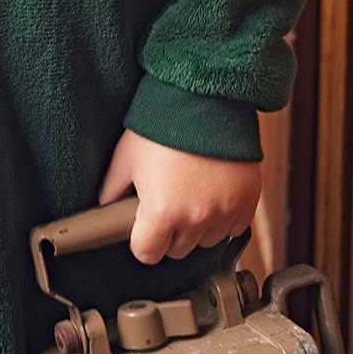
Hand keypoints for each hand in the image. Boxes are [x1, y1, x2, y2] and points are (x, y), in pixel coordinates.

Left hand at [98, 127, 260, 264]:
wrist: (206, 99)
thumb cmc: (164, 124)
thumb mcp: (127, 154)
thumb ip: (113, 186)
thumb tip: (106, 205)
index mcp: (162, 211)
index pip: (147, 254)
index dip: (142, 242)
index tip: (143, 232)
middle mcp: (195, 218)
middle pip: (177, 250)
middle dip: (169, 233)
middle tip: (166, 204)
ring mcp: (224, 212)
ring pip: (206, 242)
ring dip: (197, 227)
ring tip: (191, 194)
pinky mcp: (247, 203)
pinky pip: (233, 228)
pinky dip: (223, 218)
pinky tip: (212, 193)